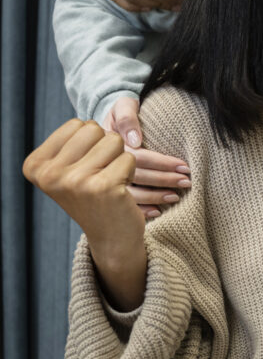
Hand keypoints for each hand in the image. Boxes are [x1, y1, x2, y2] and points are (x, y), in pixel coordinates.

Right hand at [23, 119, 146, 308]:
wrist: (111, 236)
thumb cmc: (92, 194)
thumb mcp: (68, 168)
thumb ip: (70, 142)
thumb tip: (86, 123)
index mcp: (35, 166)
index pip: (76, 124)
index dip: (91, 141)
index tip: (84, 165)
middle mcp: (50, 175)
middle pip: (94, 128)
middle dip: (106, 146)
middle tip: (100, 173)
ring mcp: (75, 182)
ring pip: (114, 141)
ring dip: (118, 159)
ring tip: (109, 181)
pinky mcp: (103, 188)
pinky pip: (129, 158)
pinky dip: (129, 171)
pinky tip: (119, 191)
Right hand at [103, 97, 190, 217]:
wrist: (106, 124)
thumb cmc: (122, 112)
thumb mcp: (123, 106)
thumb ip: (128, 117)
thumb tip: (134, 140)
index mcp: (108, 145)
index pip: (138, 157)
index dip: (162, 163)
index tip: (184, 166)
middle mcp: (103, 164)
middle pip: (136, 176)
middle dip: (164, 180)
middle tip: (186, 182)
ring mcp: (103, 179)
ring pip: (130, 193)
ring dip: (155, 197)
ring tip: (176, 196)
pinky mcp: (107, 189)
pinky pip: (123, 203)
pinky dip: (141, 209)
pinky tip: (157, 212)